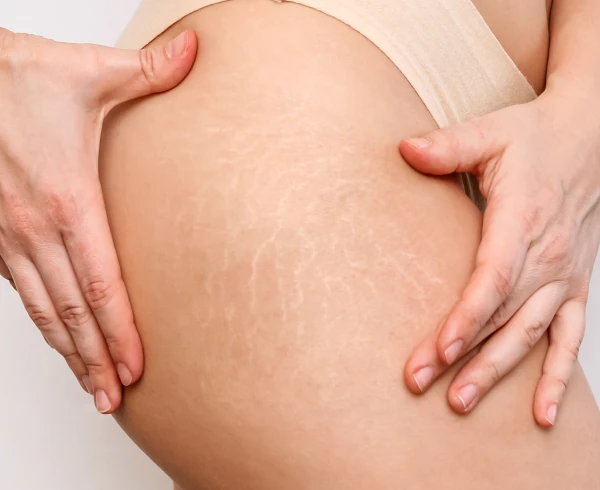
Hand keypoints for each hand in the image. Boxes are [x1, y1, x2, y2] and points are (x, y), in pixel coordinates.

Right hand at [0, 28, 197, 412]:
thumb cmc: (18, 77)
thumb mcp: (89, 71)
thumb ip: (148, 69)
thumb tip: (196, 52)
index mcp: (67, 200)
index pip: (100, 283)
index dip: (119, 330)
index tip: (135, 366)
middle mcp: (34, 229)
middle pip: (72, 311)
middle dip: (95, 358)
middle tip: (114, 397)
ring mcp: (8, 236)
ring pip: (42, 310)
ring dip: (67, 351)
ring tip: (89, 386)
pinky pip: (21, 291)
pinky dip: (42, 321)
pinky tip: (57, 337)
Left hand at [400, 93, 599, 426]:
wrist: (593, 138)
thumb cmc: (536, 138)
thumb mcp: (491, 132)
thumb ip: (447, 145)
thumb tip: (403, 148)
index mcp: (523, 221)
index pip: (493, 279)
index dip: (467, 317)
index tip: (440, 349)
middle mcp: (548, 256)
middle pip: (502, 317)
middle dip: (464, 356)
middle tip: (424, 386)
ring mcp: (564, 276)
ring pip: (531, 335)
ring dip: (498, 372)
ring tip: (462, 402)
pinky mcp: (574, 286)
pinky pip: (569, 338)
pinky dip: (558, 377)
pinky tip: (542, 413)